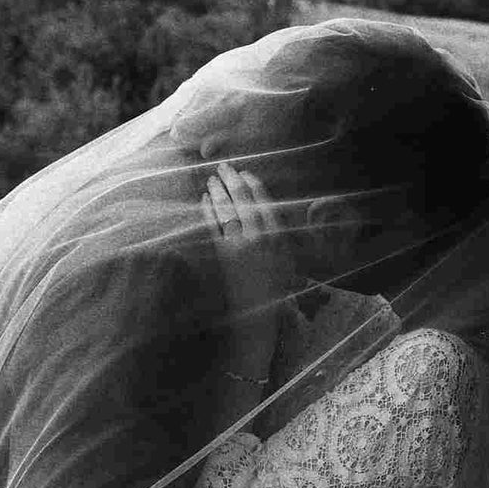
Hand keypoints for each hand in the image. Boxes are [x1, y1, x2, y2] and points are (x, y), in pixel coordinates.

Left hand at [203, 160, 289, 403]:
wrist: (258, 320)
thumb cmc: (275, 295)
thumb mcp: (286, 264)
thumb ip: (277, 238)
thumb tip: (267, 216)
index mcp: (279, 238)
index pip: (265, 203)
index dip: (254, 185)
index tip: (246, 173)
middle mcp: (260, 238)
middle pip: (245, 201)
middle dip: (233, 181)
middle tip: (224, 167)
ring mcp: (240, 246)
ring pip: (227, 211)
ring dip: (218, 192)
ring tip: (211, 179)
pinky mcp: (223, 256)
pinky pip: (213, 227)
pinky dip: (207, 211)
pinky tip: (202, 200)